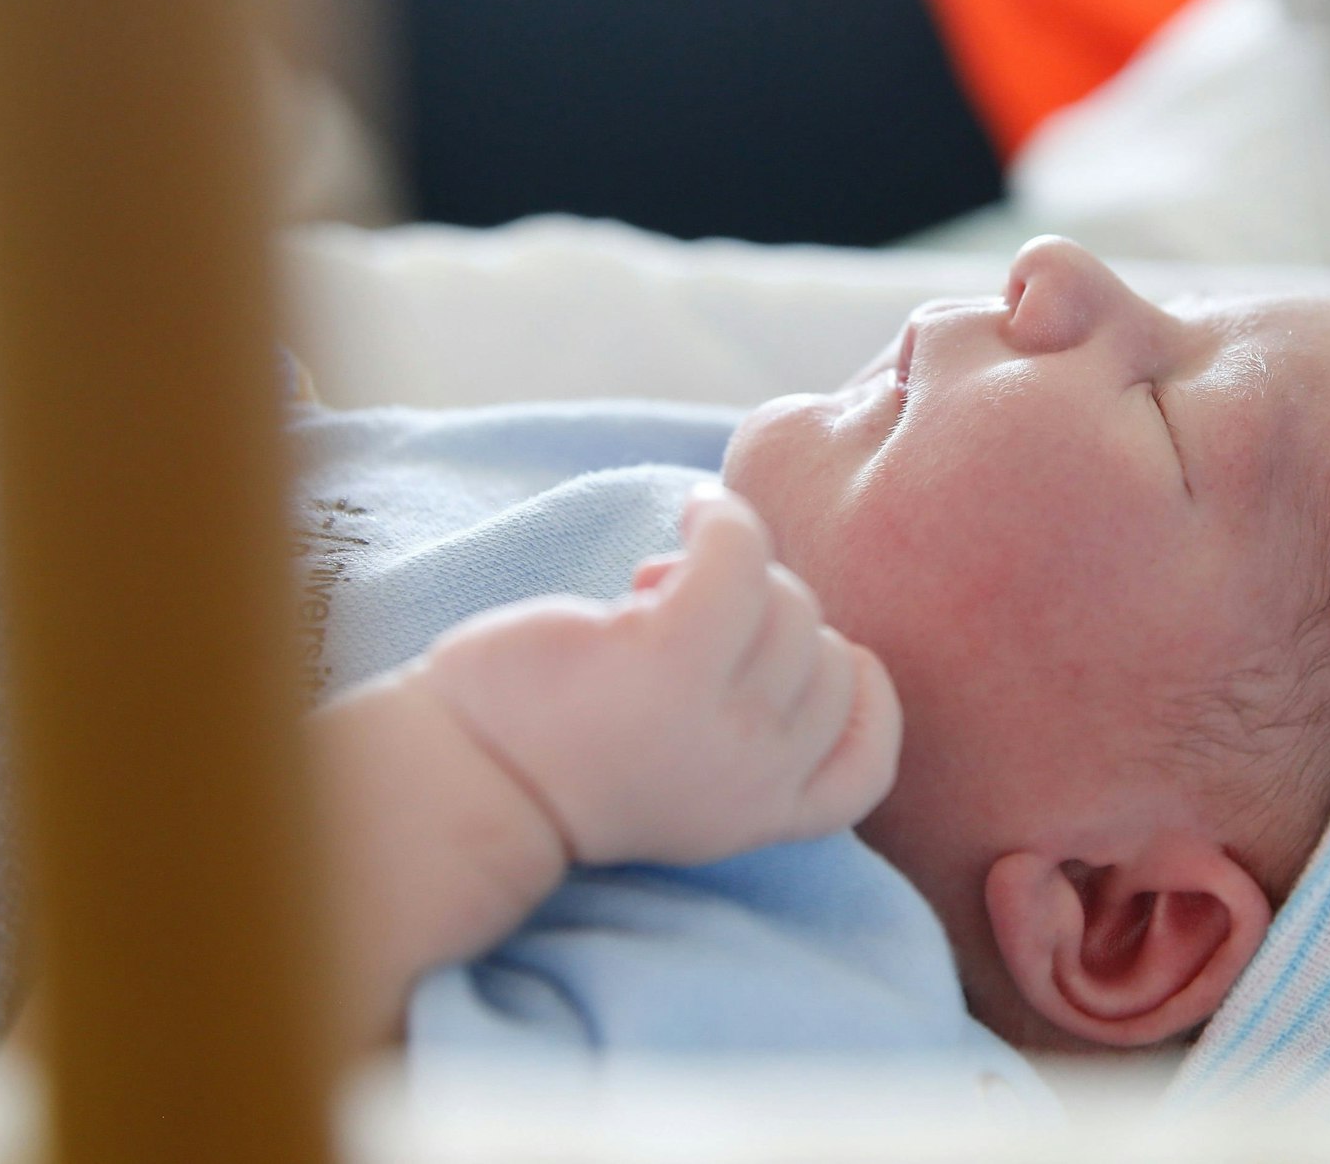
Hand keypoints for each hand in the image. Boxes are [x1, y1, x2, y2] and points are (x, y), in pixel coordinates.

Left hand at [413, 484, 902, 866]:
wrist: (461, 779)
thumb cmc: (558, 755)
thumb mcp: (679, 772)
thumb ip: (744, 726)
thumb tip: (786, 606)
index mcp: (758, 815)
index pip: (868, 765)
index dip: (863, 697)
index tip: (823, 654)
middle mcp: (753, 779)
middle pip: (828, 658)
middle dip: (774, 618)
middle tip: (692, 618)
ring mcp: (718, 723)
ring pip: (791, 604)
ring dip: (736, 568)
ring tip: (661, 581)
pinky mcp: (670, 656)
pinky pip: (739, 552)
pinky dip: (721, 517)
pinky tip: (691, 514)